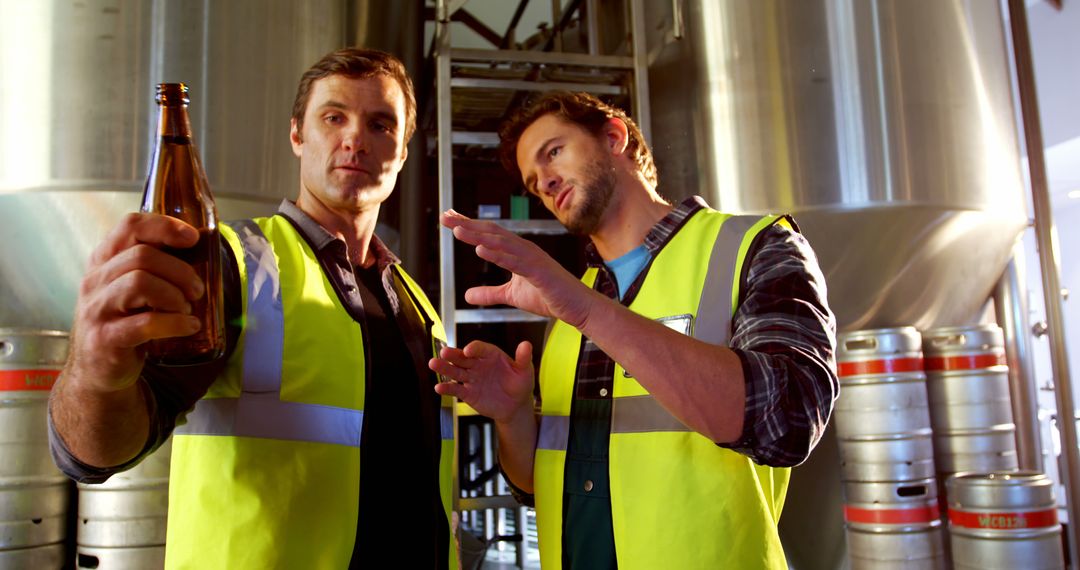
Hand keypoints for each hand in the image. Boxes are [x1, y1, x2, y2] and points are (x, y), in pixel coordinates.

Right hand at [66, 213, 207, 392]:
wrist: (96, 370)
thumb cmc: (123, 322)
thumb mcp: (131, 289)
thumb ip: (155, 268)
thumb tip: (201, 251)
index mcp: (104, 260)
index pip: (130, 226)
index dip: (164, 226)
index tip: (192, 239)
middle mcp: (95, 280)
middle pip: (142, 256)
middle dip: (180, 271)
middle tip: (197, 291)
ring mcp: (97, 309)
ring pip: (139, 282)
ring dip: (175, 295)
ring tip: (186, 309)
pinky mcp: (105, 338)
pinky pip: (146, 323)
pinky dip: (175, 323)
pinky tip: (188, 326)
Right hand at [430, 341, 534, 422]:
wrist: (515, 405)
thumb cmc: (520, 384)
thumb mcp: (524, 370)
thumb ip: (523, 358)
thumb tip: (526, 344)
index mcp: (490, 355)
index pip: (479, 348)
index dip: (473, 348)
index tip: (468, 350)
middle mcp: (478, 364)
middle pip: (463, 357)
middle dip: (453, 354)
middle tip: (443, 352)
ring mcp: (471, 378)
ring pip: (455, 371)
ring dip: (444, 368)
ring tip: (433, 364)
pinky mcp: (467, 393)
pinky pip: (456, 389)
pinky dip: (447, 388)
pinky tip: (439, 387)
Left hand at [441, 210, 599, 327]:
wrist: (576, 306)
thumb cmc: (548, 297)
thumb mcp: (512, 296)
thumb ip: (490, 294)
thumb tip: (466, 295)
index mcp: (517, 252)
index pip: (488, 235)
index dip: (468, 226)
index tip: (448, 220)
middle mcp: (523, 249)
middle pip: (491, 233)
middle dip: (468, 224)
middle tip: (446, 217)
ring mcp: (532, 258)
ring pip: (501, 243)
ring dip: (479, 236)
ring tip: (458, 230)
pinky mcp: (538, 270)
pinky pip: (515, 261)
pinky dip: (497, 254)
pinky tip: (481, 249)